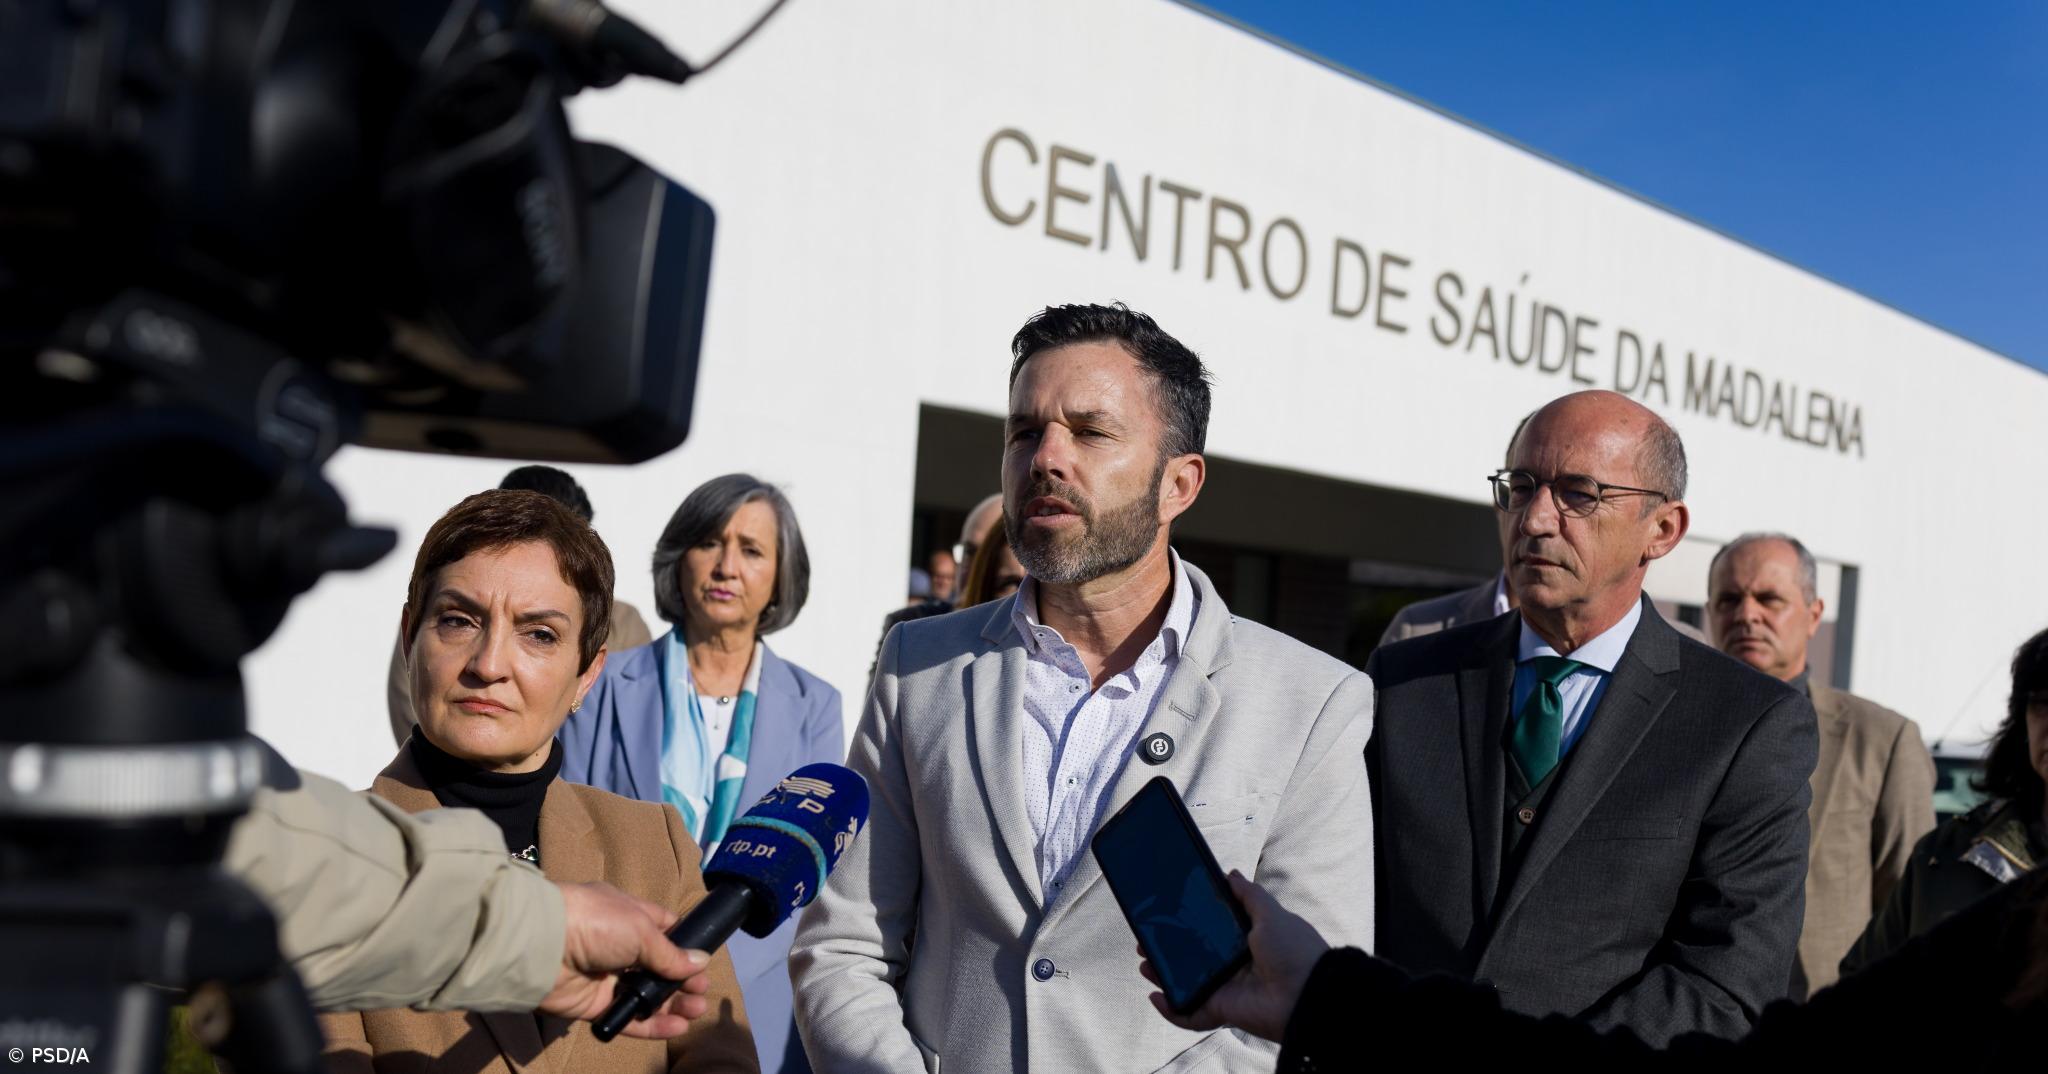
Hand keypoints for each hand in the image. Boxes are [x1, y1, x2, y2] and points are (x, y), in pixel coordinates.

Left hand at [542, 881, 713, 1038]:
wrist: (542, 947)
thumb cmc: (596, 923)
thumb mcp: (641, 929)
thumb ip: (670, 953)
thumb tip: (700, 962)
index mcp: (628, 915)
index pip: (663, 930)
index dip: (684, 946)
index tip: (703, 961)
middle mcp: (619, 946)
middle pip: (658, 967)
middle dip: (682, 980)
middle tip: (701, 992)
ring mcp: (606, 978)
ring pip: (646, 995)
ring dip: (672, 1003)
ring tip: (696, 1011)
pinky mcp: (595, 1006)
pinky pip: (629, 1018)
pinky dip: (653, 1024)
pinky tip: (677, 1027)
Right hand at [1139, 871, 1330, 1043]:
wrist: (1307, 992)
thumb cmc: (1294, 950)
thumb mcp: (1271, 914)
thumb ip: (1249, 895)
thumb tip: (1230, 874)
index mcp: (1245, 941)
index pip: (1209, 931)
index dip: (1187, 925)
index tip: (1166, 914)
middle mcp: (1233, 965)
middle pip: (1192, 958)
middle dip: (1167, 950)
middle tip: (1146, 940)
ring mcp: (1225, 989)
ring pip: (1185, 984)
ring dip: (1162, 977)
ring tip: (1145, 964)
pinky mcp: (1221, 1011)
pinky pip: (1190, 1014)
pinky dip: (1171, 1011)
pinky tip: (1156, 997)